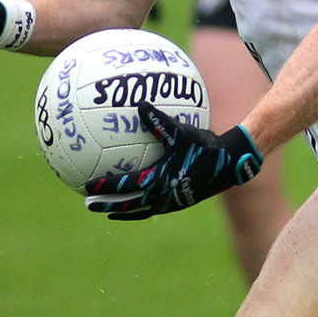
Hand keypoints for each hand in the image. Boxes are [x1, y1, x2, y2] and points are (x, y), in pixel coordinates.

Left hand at [83, 103, 262, 219]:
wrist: (229, 165)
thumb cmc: (204, 147)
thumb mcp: (181, 132)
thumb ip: (158, 121)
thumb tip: (140, 104)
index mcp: (158, 180)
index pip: (125, 185)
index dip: (105, 185)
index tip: (88, 185)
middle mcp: (162, 195)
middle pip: (128, 204)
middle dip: (107, 205)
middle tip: (89, 204)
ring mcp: (171, 202)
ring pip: (141, 211)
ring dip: (122, 211)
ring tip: (108, 212)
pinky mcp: (179, 203)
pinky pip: (154, 209)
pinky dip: (140, 209)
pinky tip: (138, 203)